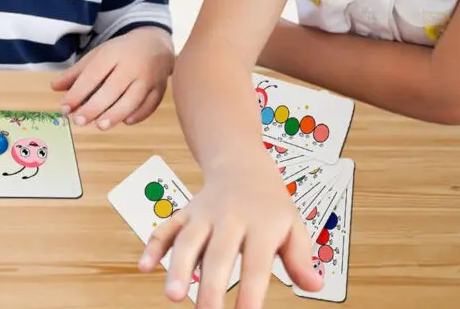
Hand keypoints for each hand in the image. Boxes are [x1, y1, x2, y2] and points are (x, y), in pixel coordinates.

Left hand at [50, 27, 173, 128]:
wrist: (155, 42)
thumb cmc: (121, 52)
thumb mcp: (98, 55)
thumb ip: (77, 72)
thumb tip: (55, 87)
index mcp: (113, 54)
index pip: (93, 74)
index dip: (78, 92)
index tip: (64, 108)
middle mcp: (132, 65)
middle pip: (113, 88)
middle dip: (94, 106)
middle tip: (78, 121)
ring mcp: (148, 77)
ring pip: (133, 99)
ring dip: (116, 114)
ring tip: (100, 125)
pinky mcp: (160, 88)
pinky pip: (150, 104)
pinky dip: (139, 114)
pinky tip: (126, 121)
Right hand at [140, 152, 322, 308]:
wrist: (242, 164)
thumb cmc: (270, 204)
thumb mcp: (293, 225)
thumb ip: (301, 257)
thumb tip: (314, 285)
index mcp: (261, 224)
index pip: (256, 263)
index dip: (252, 291)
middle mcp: (230, 218)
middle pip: (219, 254)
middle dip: (211, 287)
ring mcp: (204, 215)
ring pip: (188, 240)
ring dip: (179, 267)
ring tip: (173, 296)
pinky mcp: (186, 213)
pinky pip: (167, 227)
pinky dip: (154, 245)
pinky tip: (145, 267)